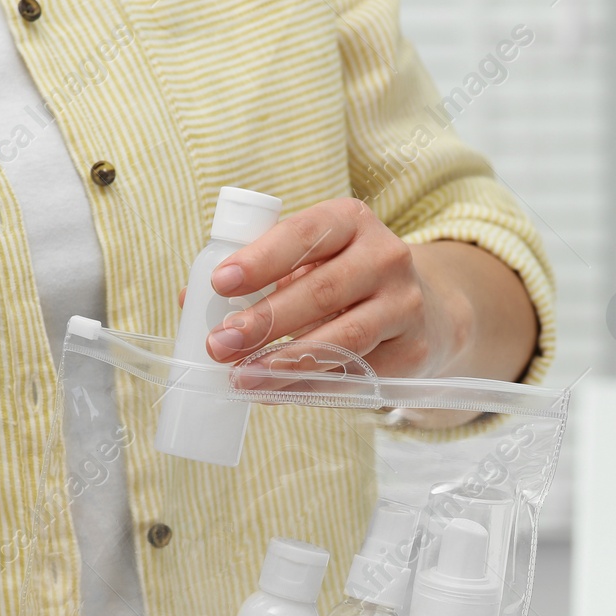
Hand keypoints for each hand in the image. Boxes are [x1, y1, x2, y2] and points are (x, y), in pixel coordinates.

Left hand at [195, 198, 537, 385]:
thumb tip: (189, 302)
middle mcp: (385, 256)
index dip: (261, 259)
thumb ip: (256, 275)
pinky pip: (355, 374)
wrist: (425, 310)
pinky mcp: (413, 351)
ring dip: (286, 362)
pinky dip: (311, 388)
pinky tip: (276, 394)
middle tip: (218, 345)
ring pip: (342, 338)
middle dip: (264, 322)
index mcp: (350, 221)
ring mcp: (404, 305)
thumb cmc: (345, 280)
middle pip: (321, 291)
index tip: (220, 283)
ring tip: (242, 378)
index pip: (303, 235)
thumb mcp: (309, 262)